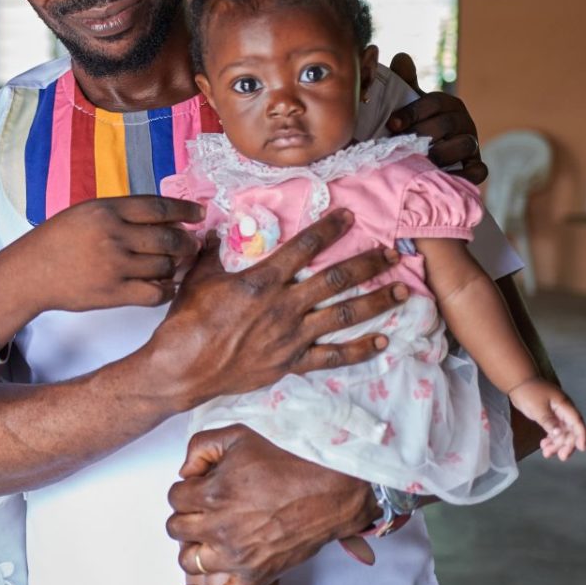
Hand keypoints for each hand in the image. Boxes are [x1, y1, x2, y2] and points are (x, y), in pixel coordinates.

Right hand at [0, 195, 201, 316]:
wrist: (29, 274)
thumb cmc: (56, 241)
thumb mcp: (85, 213)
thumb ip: (121, 213)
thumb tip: (165, 220)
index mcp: (106, 210)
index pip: (159, 208)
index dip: (185, 211)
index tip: (198, 214)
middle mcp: (113, 235)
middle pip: (169, 238)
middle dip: (187, 243)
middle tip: (191, 245)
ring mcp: (114, 266)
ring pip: (165, 266)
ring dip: (175, 266)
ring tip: (173, 265)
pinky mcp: (113, 293)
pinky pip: (155, 292)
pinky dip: (166, 289)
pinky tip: (163, 285)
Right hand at [145, 208, 408, 409]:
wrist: (183, 367)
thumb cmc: (188, 321)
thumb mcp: (199, 278)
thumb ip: (214, 252)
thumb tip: (218, 230)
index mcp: (262, 280)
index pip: (304, 247)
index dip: (329, 229)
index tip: (350, 216)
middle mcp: (284, 306)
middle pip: (336, 280)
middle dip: (367, 264)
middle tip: (392, 253)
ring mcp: (291, 337)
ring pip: (343, 316)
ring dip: (376, 302)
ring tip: (402, 291)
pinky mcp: (291, 363)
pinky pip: (332, 357)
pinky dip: (359, 350)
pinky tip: (382, 342)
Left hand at [166, 425, 378, 584]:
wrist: (331, 490)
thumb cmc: (288, 461)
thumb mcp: (239, 435)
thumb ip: (201, 446)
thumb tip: (185, 472)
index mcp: (212, 494)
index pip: (175, 497)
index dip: (186, 488)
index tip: (202, 485)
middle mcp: (219, 528)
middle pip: (177, 528)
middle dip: (187, 514)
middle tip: (205, 507)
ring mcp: (237, 557)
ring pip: (189, 561)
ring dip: (193, 547)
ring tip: (207, 535)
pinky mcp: (255, 577)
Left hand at [386, 52, 485, 184]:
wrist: (428, 158)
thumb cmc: (418, 127)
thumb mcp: (411, 106)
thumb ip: (405, 83)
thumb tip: (400, 57)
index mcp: (448, 104)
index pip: (434, 102)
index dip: (412, 112)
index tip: (391, 124)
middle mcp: (464, 122)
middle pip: (447, 123)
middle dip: (423, 133)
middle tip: (403, 144)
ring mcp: (471, 145)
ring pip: (465, 144)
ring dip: (442, 152)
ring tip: (423, 160)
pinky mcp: (476, 167)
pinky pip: (480, 170)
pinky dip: (467, 175)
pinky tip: (449, 177)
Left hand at [508, 377, 585, 460]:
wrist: (518, 383)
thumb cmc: (529, 392)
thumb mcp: (538, 408)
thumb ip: (549, 421)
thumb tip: (559, 434)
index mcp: (564, 406)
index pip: (577, 422)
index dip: (581, 436)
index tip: (581, 448)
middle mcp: (563, 411)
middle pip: (571, 431)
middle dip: (567, 444)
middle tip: (561, 456)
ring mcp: (557, 414)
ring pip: (562, 433)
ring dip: (557, 444)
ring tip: (547, 453)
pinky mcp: (550, 417)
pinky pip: (554, 431)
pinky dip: (550, 439)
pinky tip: (544, 446)